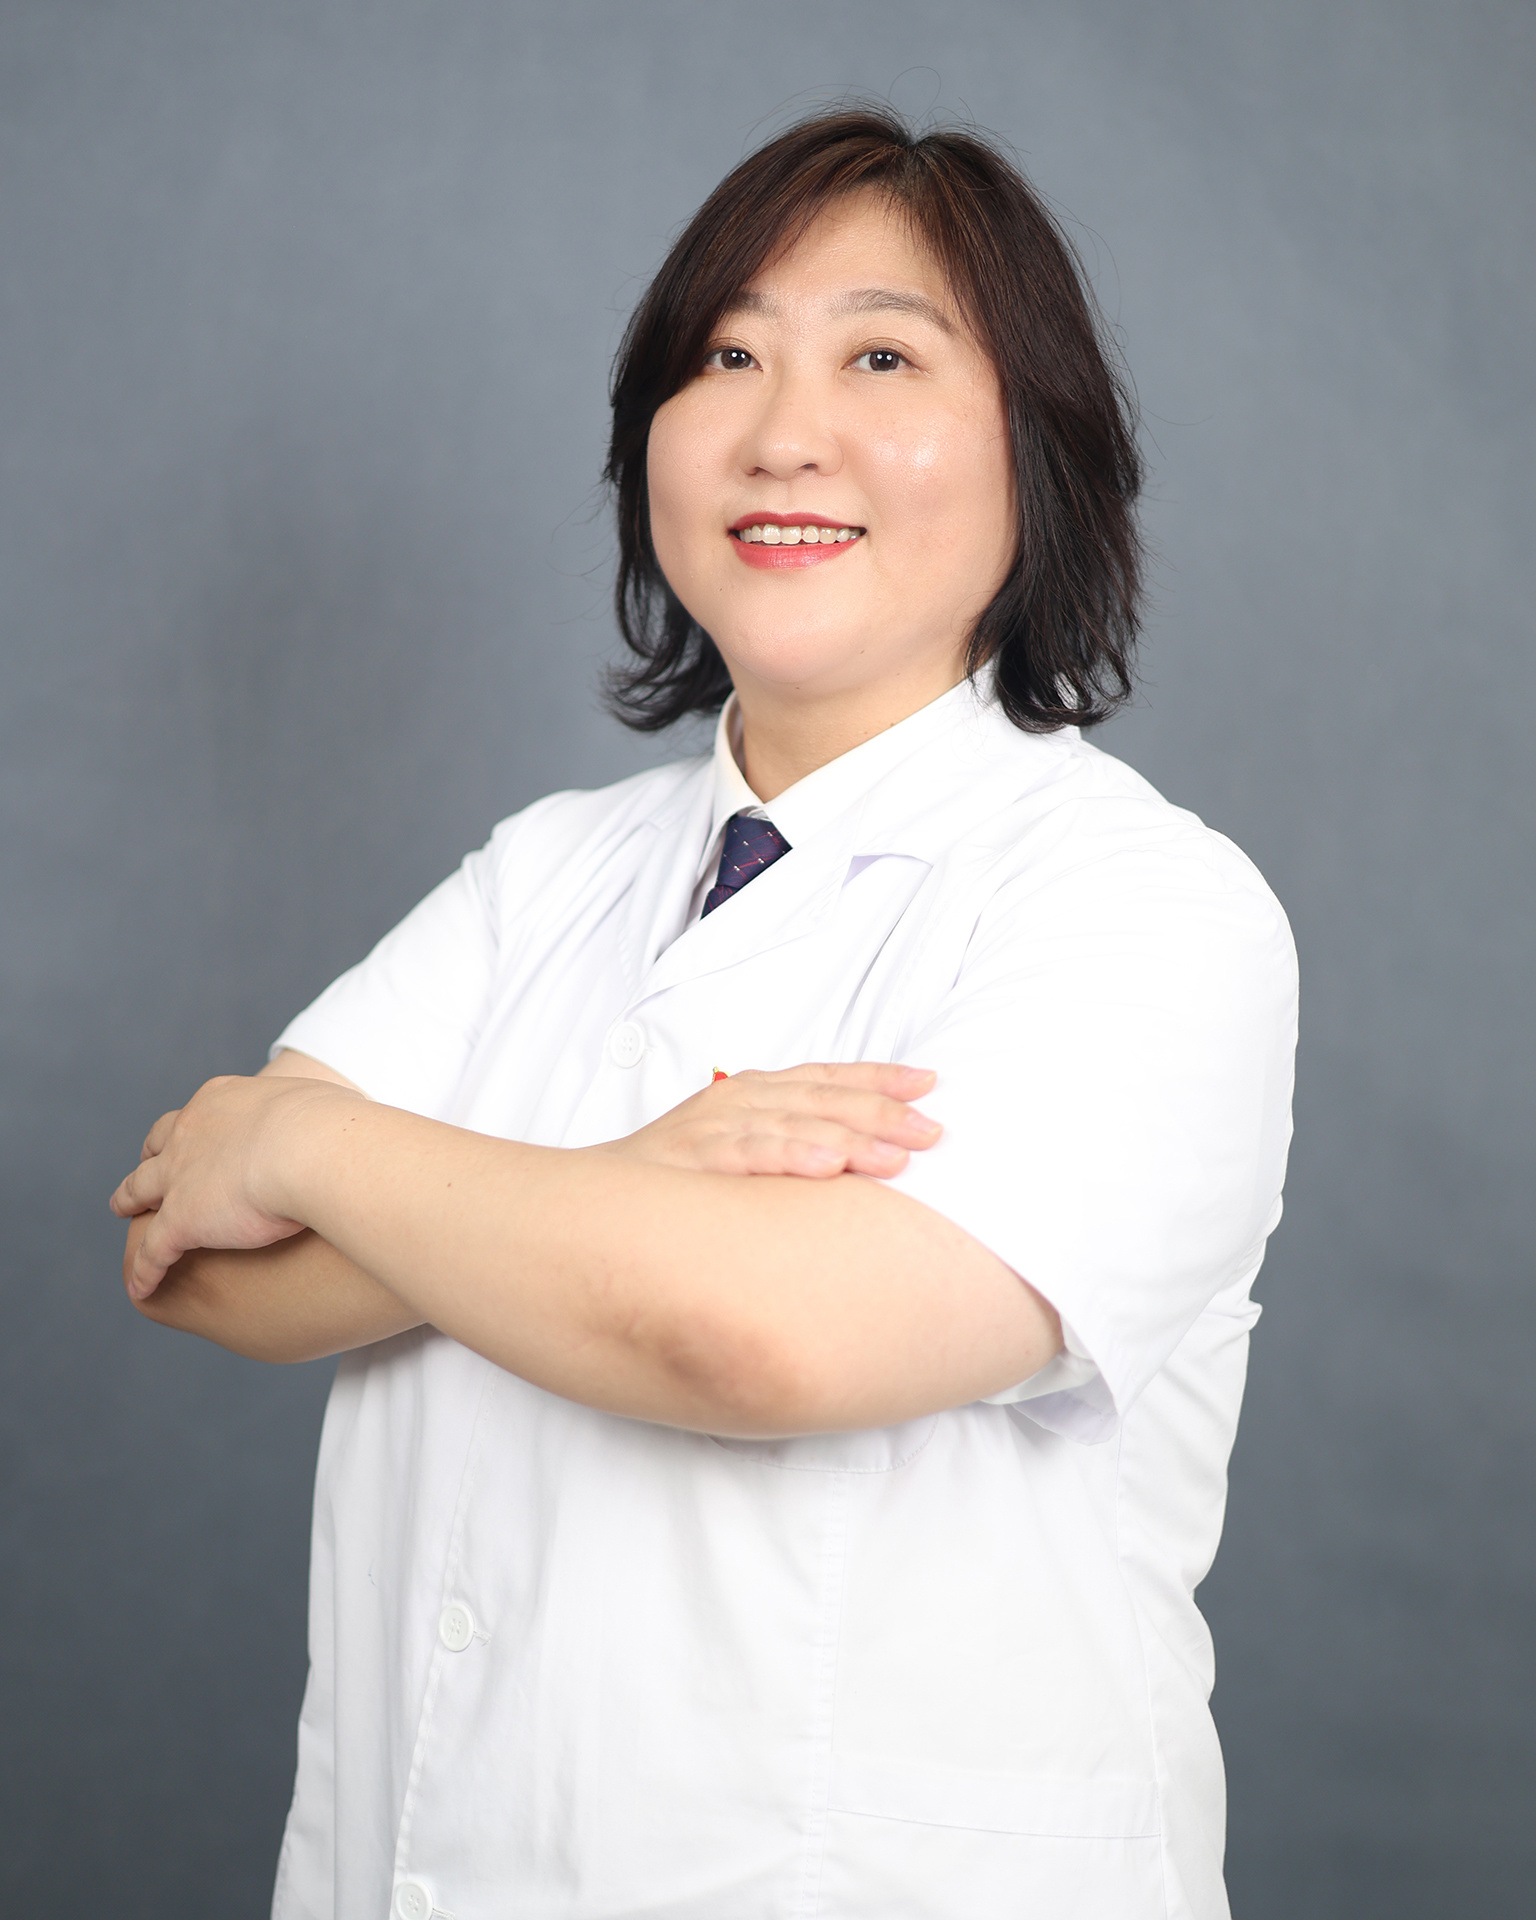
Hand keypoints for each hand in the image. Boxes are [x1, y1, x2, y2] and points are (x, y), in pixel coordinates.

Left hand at [110, 1074, 349, 1299]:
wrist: (314, 1149)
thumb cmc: (335, 1126)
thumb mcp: (328, 1108)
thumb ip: (329, 1119)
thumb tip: (357, 1130)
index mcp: (223, 1101)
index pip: (199, 1115)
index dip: (193, 1129)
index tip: (198, 1138)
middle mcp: (190, 1132)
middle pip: (159, 1144)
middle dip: (152, 1156)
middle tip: (150, 1164)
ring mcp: (180, 1175)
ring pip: (140, 1190)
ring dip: (129, 1200)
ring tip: (122, 1210)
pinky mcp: (182, 1220)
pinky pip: (153, 1250)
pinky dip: (145, 1268)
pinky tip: (141, 1287)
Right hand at [601, 1062, 940, 1178]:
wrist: (600, 1200)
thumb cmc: (681, 1178)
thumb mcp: (741, 1146)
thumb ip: (793, 1141)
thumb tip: (864, 1155)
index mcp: (756, 1091)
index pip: (827, 1076)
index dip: (879, 1078)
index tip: (929, 1084)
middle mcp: (739, 1099)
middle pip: (822, 1098)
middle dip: (881, 1112)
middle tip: (932, 1130)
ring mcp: (715, 1125)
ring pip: (793, 1123)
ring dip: (849, 1137)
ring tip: (896, 1156)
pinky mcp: (693, 1156)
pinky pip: (747, 1153)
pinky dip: (788, 1155)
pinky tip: (825, 1165)